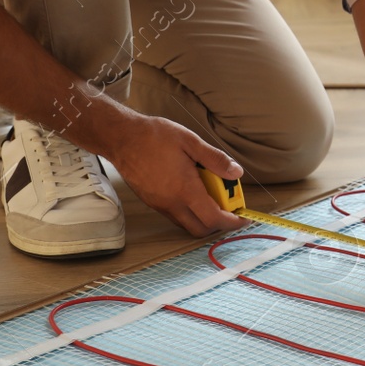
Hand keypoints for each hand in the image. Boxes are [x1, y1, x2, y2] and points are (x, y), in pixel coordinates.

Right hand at [97, 110, 246, 236]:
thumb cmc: (154, 136)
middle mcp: (171, 203)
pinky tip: (193, 190)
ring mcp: (159, 205)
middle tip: (229, 207)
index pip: (213, 218)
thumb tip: (236, 172)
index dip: (232, 221)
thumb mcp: (190, 141)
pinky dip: (189, 210)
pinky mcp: (152, 201)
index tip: (243, 216)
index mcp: (184, 190)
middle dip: (219, 224)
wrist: (121, 138)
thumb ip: (215, 159)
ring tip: (212, 195)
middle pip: (200, 229)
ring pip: (186, 223)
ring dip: (203, 217)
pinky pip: (175, 215)